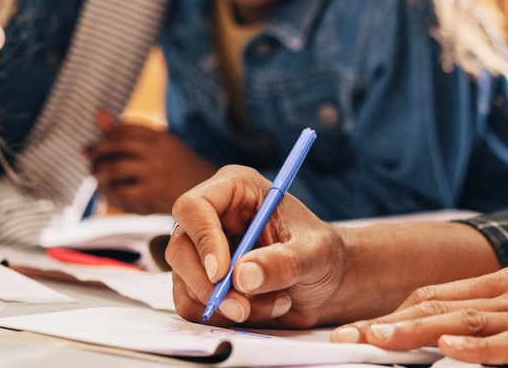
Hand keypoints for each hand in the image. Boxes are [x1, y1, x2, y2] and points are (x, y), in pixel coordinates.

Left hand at [87, 110, 215, 214]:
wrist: (207, 193)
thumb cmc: (177, 167)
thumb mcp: (159, 144)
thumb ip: (127, 131)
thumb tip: (98, 111)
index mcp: (160, 137)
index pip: (124, 129)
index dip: (103, 138)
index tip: (90, 149)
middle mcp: (158, 151)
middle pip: (115, 145)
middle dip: (96, 154)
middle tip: (90, 163)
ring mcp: (156, 171)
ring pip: (114, 168)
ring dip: (98, 175)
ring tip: (97, 180)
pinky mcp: (153, 192)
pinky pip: (121, 191)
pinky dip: (109, 193)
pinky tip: (110, 194)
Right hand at [167, 165, 347, 327]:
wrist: (328, 282)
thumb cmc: (324, 254)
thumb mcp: (316, 253)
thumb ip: (284, 261)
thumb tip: (242, 276)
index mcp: (237, 190)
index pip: (195, 206)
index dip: (203, 239)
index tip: (221, 272)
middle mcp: (214, 217)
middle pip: (179, 248)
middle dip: (207, 284)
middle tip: (241, 305)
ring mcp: (204, 251)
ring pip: (184, 283)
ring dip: (225, 304)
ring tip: (275, 302)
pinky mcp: (203, 282)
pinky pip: (192, 305)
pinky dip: (223, 316)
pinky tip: (260, 309)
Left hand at [332, 248, 507, 367]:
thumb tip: (479, 329)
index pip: (444, 295)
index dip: (400, 311)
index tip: (362, 327)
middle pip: (443, 307)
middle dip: (391, 324)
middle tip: (345, 338)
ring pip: (469, 323)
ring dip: (418, 333)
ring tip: (375, 340)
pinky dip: (482, 347)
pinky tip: (452, 348)